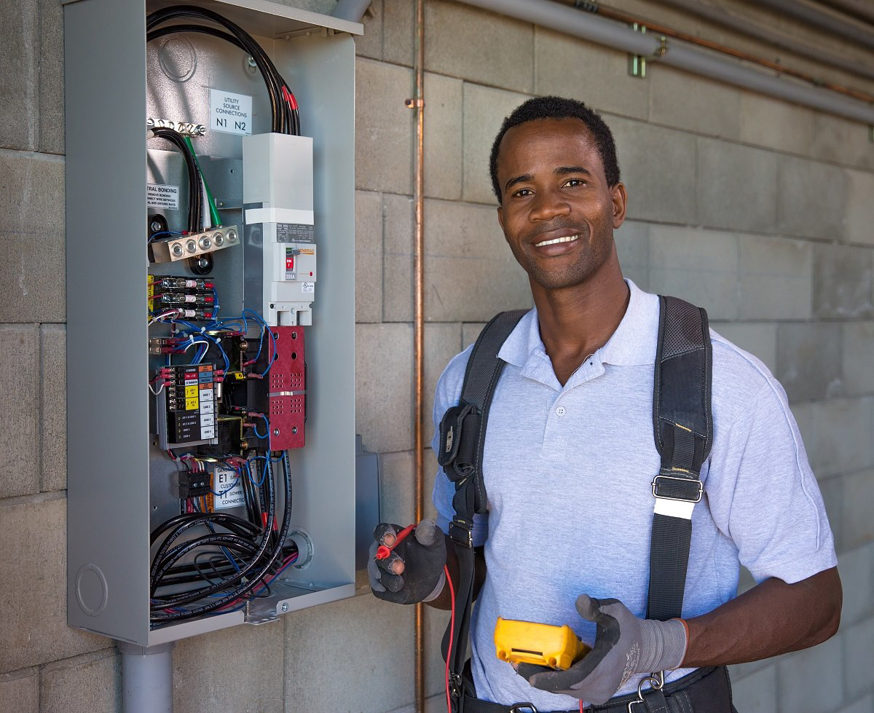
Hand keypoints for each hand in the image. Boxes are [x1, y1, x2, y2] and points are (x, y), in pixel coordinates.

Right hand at [367, 520, 445, 604]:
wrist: (429, 578)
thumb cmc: (429, 555)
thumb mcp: (435, 543)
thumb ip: (430, 534)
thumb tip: (425, 526)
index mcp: (392, 535)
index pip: (381, 530)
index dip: (383, 534)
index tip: (391, 540)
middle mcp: (381, 550)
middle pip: (376, 553)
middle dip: (388, 561)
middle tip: (400, 567)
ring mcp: (378, 568)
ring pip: (376, 573)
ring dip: (388, 578)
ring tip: (401, 583)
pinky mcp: (379, 585)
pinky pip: (378, 588)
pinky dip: (387, 590)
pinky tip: (396, 589)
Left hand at [517, 595, 686, 704]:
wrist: (644, 648)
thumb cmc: (627, 629)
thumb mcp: (614, 611)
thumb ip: (596, 607)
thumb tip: (580, 601)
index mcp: (603, 666)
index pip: (573, 679)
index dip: (549, 680)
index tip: (530, 675)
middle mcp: (600, 684)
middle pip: (563, 687)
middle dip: (539, 676)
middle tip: (517, 664)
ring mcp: (599, 692)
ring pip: (566, 690)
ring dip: (546, 679)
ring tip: (525, 664)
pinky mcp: (596, 694)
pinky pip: (571, 689)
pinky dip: (557, 680)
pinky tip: (545, 667)